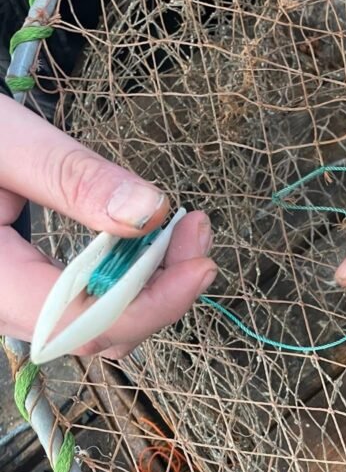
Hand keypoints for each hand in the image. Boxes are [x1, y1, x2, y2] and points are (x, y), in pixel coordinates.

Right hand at [0, 95, 215, 358]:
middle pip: (94, 332)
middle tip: (200, 232)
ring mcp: (5, 304)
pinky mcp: (18, 292)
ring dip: (147, 287)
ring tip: (183, 233)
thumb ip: (73, 177)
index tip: (200, 260)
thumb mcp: (2, 139)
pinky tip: (145, 242)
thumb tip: (152, 212)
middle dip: (160, 291)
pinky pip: (78, 306)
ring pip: (91, 326)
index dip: (149, 303)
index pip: (78, 321)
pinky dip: (121, 279)